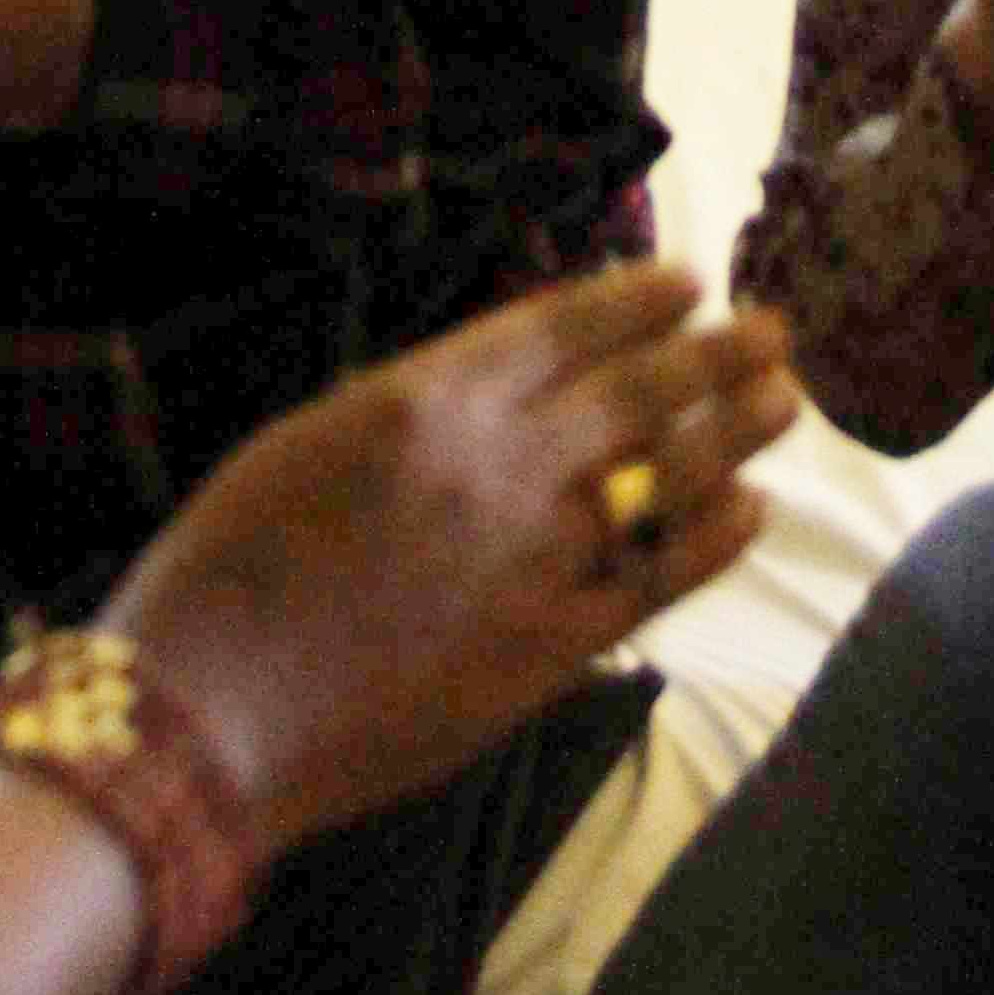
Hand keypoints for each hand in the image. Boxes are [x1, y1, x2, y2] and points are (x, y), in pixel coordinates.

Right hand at [106, 259, 799, 839]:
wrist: (209, 712)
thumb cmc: (225, 572)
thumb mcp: (308, 443)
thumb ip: (409, 409)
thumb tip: (486, 389)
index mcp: (430, 397)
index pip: (566, 327)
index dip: (638, 300)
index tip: (690, 282)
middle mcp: (502, 462)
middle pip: (641, 389)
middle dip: (717, 353)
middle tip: (775, 330)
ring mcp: (536, 556)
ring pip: (670, 473)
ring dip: (736, 430)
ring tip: (784, 400)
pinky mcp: (550, 646)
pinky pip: (658, 578)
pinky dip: (711, 539)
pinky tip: (747, 511)